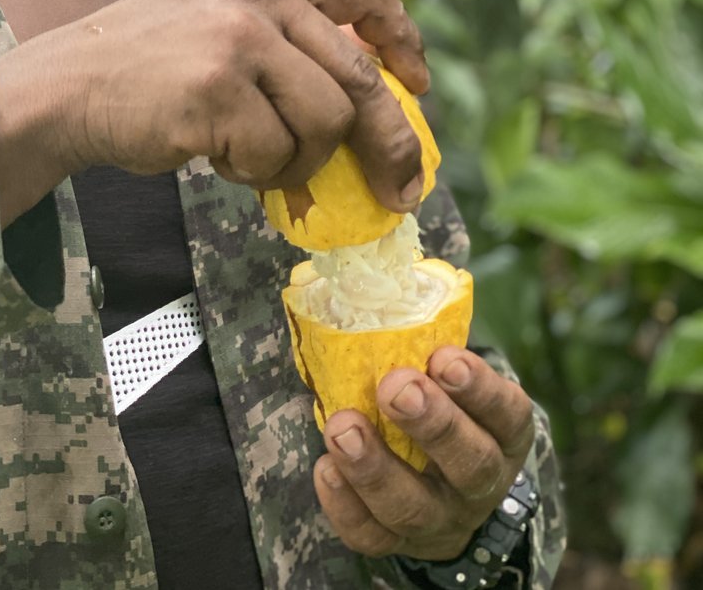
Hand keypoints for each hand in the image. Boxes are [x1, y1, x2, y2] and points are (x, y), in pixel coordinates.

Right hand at [0, 0, 426, 221]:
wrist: (69, 84)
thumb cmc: (152, 59)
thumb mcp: (224, 10)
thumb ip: (292, 29)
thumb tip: (379, 93)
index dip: (404, 40)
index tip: (417, 84)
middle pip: (360, 73)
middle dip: (388, 142)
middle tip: (400, 187)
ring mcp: (239, 34)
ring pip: (325, 122)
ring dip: (298, 160)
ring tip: (252, 155)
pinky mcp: (218, 88)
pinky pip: (275, 153)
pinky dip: (254, 171)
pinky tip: (214, 153)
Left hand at [313, 347, 535, 561]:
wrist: (444, 493)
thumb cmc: (442, 410)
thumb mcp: (452, 382)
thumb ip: (430, 349)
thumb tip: (386, 290)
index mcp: (503, 435)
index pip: (507, 414)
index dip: (479, 388)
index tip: (443, 357)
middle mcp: (480, 483)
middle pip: (469, 464)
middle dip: (432, 424)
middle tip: (395, 387)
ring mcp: (441, 520)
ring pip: (414, 508)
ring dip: (375, 468)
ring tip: (343, 429)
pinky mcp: (398, 543)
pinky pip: (372, 537)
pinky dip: (345, 505)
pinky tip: (326, 467)